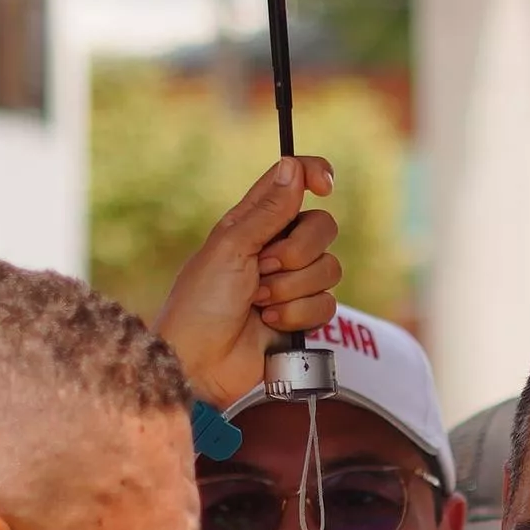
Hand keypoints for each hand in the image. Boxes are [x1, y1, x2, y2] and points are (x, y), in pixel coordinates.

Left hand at [154, 157, 342, 405]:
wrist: (200, 362)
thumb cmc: (200, 303)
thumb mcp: (230, 247)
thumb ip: (268, 210)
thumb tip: (294, 167)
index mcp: (253, 220)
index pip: (294, 180)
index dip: (314, 174)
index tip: (325, 186)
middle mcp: (277, 246)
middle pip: (323, 227)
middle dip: (298, 251)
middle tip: (263, 267)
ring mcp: (292, 282)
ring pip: (330, 269)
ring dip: (292, 289)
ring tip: (258, 302)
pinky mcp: (303, 315)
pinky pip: (328, 304)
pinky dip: (297, 315)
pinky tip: (268, 323)